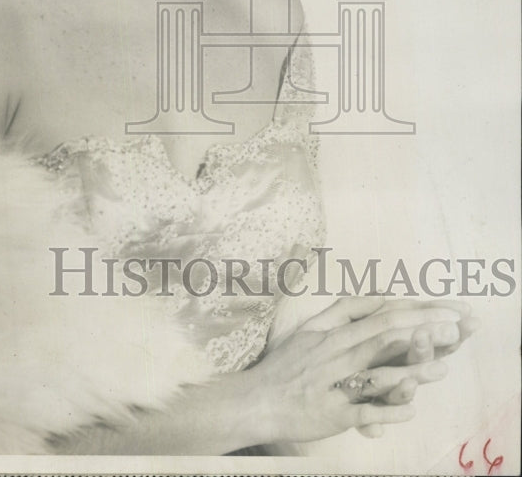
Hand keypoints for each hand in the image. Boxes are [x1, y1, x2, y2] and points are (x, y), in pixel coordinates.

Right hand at [249, 295, 471, 444]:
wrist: (255, 400)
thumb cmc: (285, 364)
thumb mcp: (309, 328)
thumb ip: (343, 311)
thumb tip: (376, 296)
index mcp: (334, 333)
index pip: (381, 315)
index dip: (416, 311)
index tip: (447, 309)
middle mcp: (335, 354)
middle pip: (384, 338)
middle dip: (423, 331)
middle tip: (457, 327)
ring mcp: (333, 384)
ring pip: (376, 373)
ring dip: (410, 371)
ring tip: (442, 369)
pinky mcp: (330, 415)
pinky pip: (361, 412)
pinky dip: (386, 412)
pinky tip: (411, 412)